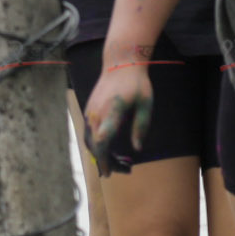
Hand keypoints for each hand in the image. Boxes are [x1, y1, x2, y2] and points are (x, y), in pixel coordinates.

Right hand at [83, 57, 154, 176]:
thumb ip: (141, 126)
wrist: (120, 63)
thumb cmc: (137, 84)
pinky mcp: (88, 111)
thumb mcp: (146, 103)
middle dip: (105, 162)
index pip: (103, 138)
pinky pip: (88, 134)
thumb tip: (137, 149)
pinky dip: (96, 145)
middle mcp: (97, 113)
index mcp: (113, 111)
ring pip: (90, 141)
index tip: (109, 171)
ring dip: (100, 155)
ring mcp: (90, 112)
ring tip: (115, 164)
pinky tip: (108, 150)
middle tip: (120, 171)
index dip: (104, 157)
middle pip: (95, 145)